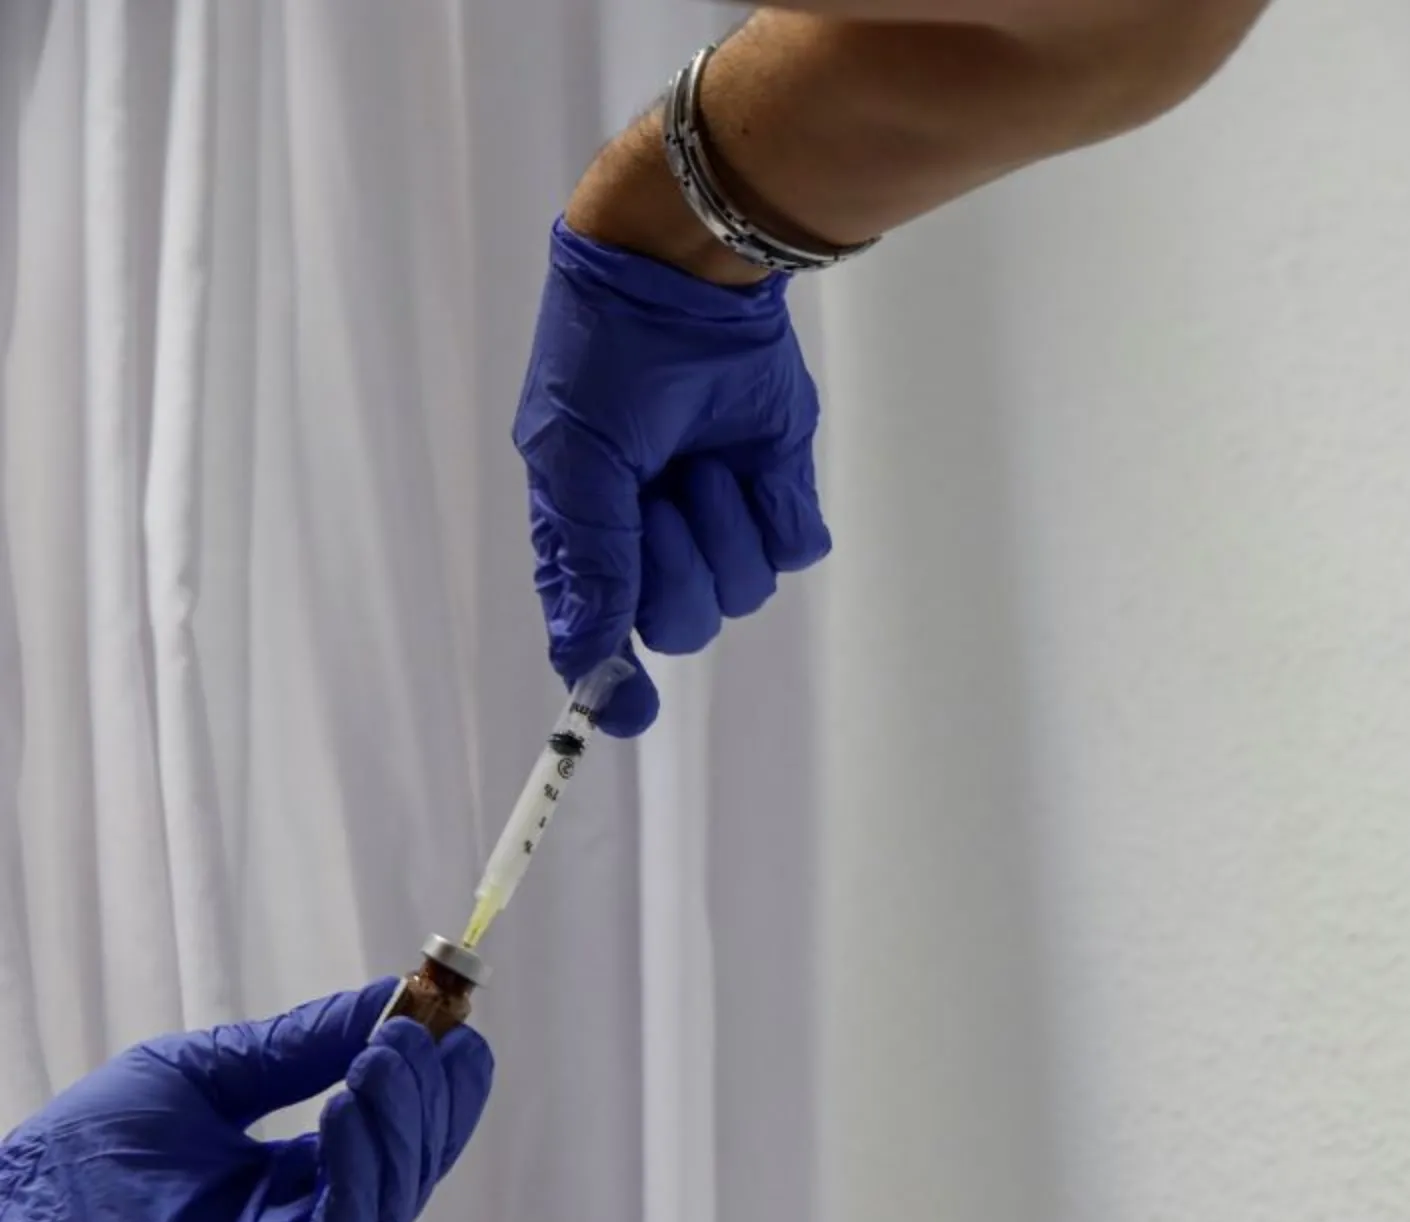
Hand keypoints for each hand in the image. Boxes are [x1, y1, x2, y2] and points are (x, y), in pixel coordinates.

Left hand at [0, 982, 493, 1221]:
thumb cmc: (83, 1157)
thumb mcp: (206, 1076)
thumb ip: (295, 1048)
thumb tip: (390, 997)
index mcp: (299, 1188)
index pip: (394, 1142)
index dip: (432, 1090)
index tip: (457, 1028)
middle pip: (407, 1175)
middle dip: (426, 1102)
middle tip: (427, 1035)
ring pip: (386, 1209)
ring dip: (397, 1128)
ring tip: (385, 1058)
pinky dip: (357, 1177)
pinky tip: (346, 1109)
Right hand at [512, 213, 830, 737]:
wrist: (685, 281)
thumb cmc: (607, 359)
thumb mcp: (575, 458)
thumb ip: (589, 562)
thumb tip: (585, 658)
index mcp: (589, 537)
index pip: (599, 635)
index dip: (613, 680)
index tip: (628, 712)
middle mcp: (654, 540)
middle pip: (682, 623)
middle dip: (675, 568)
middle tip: (660, 501)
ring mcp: (720, 518)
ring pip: (742, 590)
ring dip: (720, 524)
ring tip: (700, 459)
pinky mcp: (777, 490)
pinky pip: (793, 546)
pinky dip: (772, 504)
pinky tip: (747, 455)